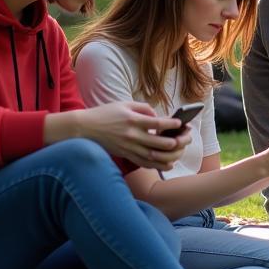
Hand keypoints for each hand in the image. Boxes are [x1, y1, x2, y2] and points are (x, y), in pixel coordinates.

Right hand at [74, 102, 190, 169]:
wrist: (84, 128)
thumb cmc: (105, 113)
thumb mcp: (124, 104)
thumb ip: (143, 108)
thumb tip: (158, 116)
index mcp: (133, 120)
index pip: (158, 123)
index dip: (171, 123)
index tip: (180, 123)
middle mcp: (132, 135)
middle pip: (159, 142)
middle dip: (175, 142)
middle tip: (184, 139)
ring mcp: (128, 147)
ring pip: (153, 156)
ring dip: (169, 156)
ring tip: (179, 153)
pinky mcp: (124, 155)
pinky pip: (143, 163)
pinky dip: (156, 164)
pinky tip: (166, 164)